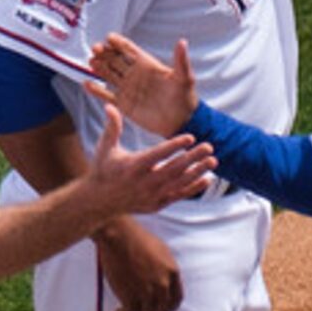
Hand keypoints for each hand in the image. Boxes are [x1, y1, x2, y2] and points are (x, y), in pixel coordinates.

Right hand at [75, 99, 212, 221]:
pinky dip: (193, 188)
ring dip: (198, 172)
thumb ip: (112, 127)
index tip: (190, 137)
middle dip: (193, 158)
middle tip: (209, 146)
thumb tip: (109, 106)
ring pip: (179, 183)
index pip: (158, 154)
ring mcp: (151, 195)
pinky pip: (178, 195)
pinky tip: (207, 179)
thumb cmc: (103, 170)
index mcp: (133, 166)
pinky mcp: (156, 204)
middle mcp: (144, 182)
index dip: (175, 146)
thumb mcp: (104, 148)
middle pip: (173, 169)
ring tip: (213, 161)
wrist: (98, 202)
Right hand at [87, 34, 199, 135]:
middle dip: (105, 53)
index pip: (130, 50)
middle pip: (116, 60)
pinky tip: (86, 84)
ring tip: (91, 62)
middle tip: (95, 48)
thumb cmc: (185, 97)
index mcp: (147, 65)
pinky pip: (107, 95)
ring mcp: (128, 89)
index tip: (109, 38)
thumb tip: (182, 42)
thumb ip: (180, 60)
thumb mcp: (184, 77)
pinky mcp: (123, 104)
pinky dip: (96, 91)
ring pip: (109, 75)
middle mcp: (135, 75)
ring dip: (99, 68)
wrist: (179, 121)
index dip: (120, 43)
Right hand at [92, 216, 184, 310]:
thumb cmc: (136, 238)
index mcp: (172, 271)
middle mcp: (163, 284)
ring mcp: (147, 291)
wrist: (119, 236)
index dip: (169, 308)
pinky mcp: (130, 295)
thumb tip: (163, 280)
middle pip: (162, 309)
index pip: (176, 299)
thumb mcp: (161, 251)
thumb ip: (165, 268)